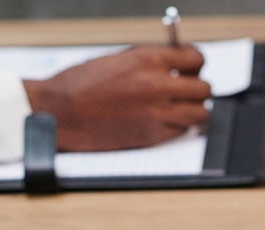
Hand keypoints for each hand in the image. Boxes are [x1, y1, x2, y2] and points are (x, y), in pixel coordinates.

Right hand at [23, 45, 211, 151]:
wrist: (61, 112)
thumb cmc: (81, 84)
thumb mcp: (118, 59)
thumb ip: (149, 60)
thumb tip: (172, 64)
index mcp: (149, 59)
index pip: (196, 58)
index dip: (196, 64)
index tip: (192, 68)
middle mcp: (158, 85)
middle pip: (203, 88)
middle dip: (197, 88)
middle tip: (187, 90)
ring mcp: (157, 113)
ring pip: (200, 113)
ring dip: (194, 110)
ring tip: (181, 109)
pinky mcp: (151, 136)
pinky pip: (181, 131)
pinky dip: (178, 127)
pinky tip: (164, 122)